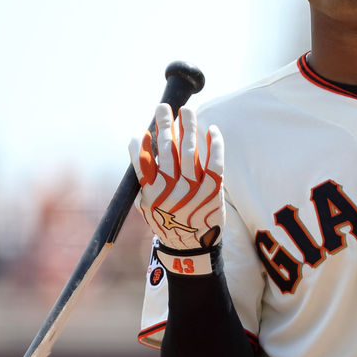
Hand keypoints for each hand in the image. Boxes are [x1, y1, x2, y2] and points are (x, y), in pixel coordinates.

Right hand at [130, 102, 224, 262]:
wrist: (192, 249)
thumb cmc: (168, 225)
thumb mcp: (148, 207)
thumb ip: (144, 182)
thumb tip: (141, 153)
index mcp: (152, 191)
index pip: (142, 160)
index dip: (140, 143)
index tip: (141, 130)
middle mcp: (171, 186)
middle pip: (167, 147)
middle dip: (164, 124)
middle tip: (163, 108)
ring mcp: (193, 186)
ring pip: (190, 149)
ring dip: (188, 126)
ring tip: (187, 111)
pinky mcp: (213, 188)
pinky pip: (215, 161)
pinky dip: (214, 144)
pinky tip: (212, 130)